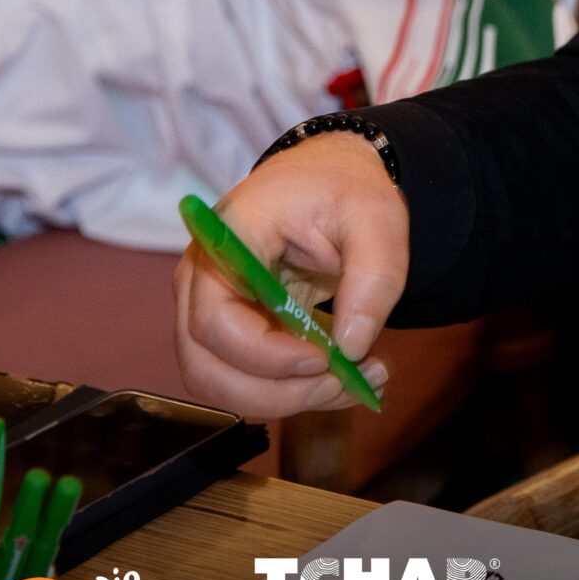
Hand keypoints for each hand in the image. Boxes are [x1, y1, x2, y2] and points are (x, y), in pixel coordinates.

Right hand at [173, 132, 407, 417]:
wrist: (327, 181)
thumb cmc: (344, 191)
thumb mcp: (378, 218)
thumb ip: (374, 278)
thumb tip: (353, 347)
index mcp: (228, 238)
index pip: (216, 319)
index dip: (265, 355)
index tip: (327, 358)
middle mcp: (200, 278)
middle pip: (207, 365)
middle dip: (279, 391)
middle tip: (349, 382)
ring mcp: (205, 306)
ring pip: (219, 383)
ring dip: (285, 399)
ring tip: (354, 382)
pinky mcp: (224, 329)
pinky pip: (240, 378)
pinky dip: (287, 391)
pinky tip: (339, 376)